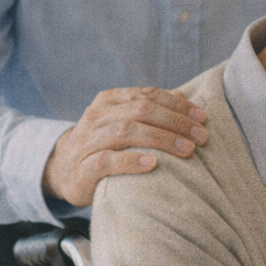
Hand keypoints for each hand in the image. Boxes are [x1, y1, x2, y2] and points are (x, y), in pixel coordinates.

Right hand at [42, 87, 207, 207]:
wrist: (63, 171)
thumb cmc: (104, 145)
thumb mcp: (123, 122)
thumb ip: (148, 108)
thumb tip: (182, 94)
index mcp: (108, 101)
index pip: (147, 95)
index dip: (177, 104)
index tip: (202, 117)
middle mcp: (96, 116)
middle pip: (141, 111)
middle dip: (176, 122)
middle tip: (202, 136)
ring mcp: (87, 141)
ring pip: (126, 132)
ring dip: (162, 139)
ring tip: (188, 150)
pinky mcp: (83, 168)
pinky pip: (107, 161)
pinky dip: (132, 161)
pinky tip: (153, 164)